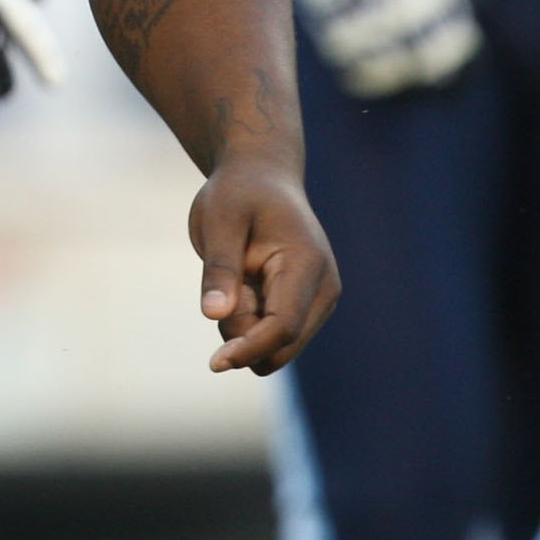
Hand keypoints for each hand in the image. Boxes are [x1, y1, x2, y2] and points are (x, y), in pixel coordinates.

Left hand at [188, 152, 338, 373]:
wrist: (261, 177)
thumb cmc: (237, 194)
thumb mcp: (218, 220)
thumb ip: (219, 269)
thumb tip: (215, 315)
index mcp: (307, 263)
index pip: (284, 326)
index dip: (250, 348)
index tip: (216, 362)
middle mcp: (324, 288)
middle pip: (281, 345)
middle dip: (242, 333)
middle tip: (223, 285)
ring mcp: (320, 300)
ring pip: (276, 346)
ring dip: (243, 325)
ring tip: (237, 275)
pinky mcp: (308, 308)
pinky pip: (273, 336)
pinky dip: (249, 321)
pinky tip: (246, 284)